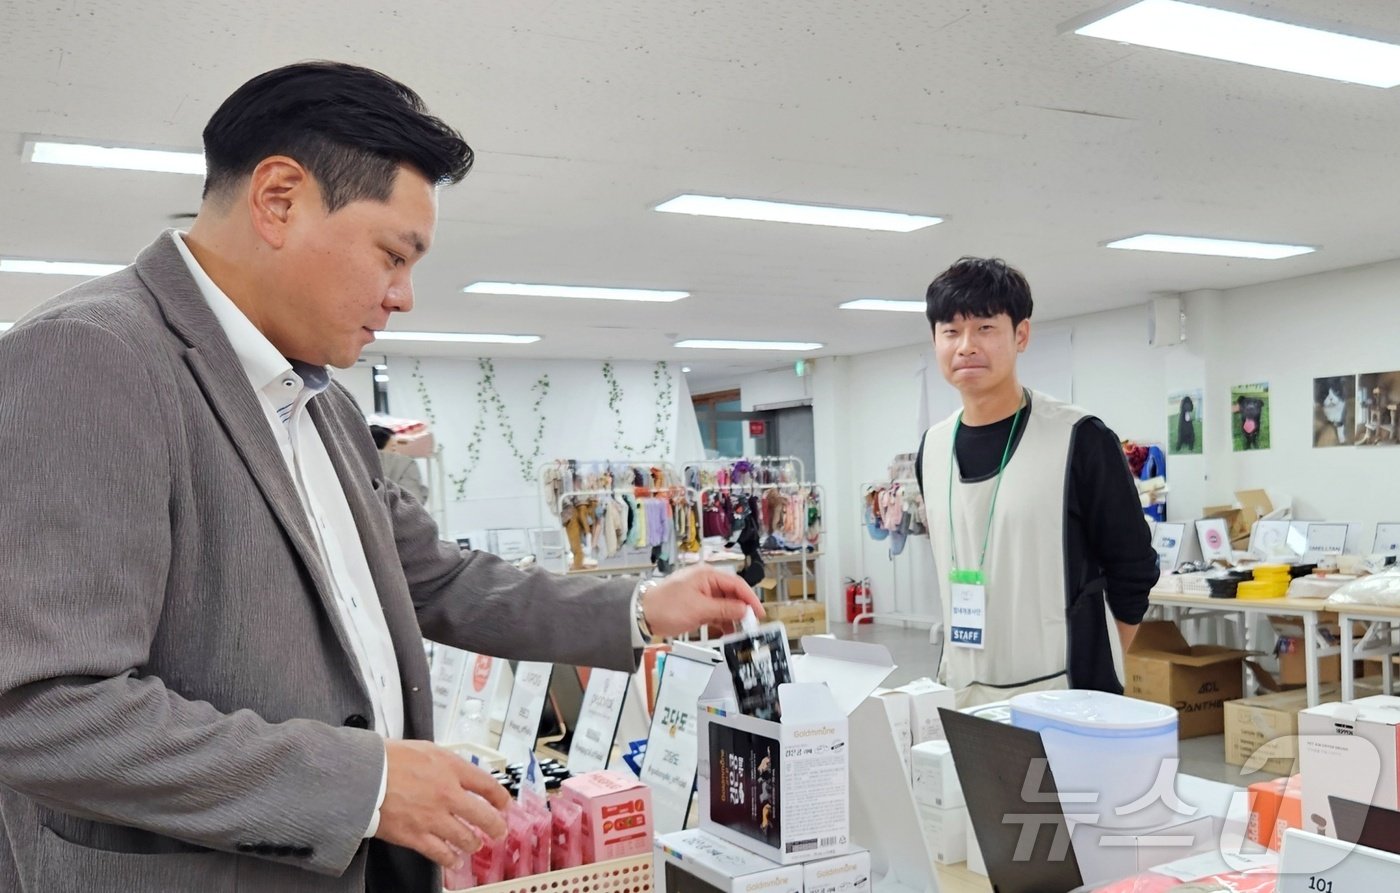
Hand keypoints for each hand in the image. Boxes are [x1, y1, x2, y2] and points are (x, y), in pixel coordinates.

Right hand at [374, 739, 509, 870]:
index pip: (487, 784)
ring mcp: (433, 817)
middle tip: (499, 831)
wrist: (363, 776)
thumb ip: (445, 763)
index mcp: (451, 768)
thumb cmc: (387, 759)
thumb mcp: (425, 749)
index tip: (504, 804)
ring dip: (473, 843)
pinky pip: (441, 853)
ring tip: (474, 845)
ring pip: (465, 838)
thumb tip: (457, 771)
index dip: (500, 797)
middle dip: (495, 827)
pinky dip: (450, 859)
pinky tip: (454, 860)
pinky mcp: (416, 836)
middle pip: (484, 816)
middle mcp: (447, 794)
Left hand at [642, 564, 765, 637]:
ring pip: (725, 605)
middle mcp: (706, 583)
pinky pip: (716, 613)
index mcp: (707, 575)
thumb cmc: (666, 606)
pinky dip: (722, 622)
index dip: (750, 598)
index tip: (758, 612)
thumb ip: (724, 609)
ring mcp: (702, 595)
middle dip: (742, 609)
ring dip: (733, 617)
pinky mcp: (698, 607)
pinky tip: (728, 631)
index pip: (736, 584)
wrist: (642, 614)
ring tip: (740, 631)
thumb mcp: (699, 608)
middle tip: (751, 624)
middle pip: (732, 595)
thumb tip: (744, 610)